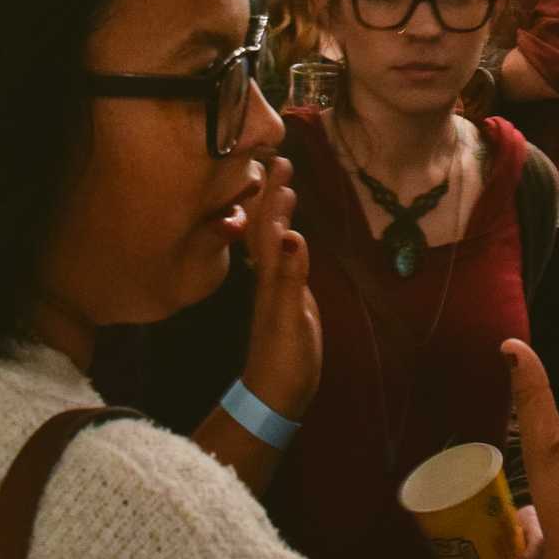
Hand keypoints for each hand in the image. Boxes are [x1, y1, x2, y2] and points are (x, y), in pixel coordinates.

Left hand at [238, 156, 319, 422]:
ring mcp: (274, 287)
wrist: (273, 396)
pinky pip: (280, 258)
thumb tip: (292, 234)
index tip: (278, 163)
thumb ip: (290, 278)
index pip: (268, 226)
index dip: (272, 196)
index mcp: (268, 276)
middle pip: (266, 226)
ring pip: (271, 240)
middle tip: (281, 162)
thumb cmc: (283, 360)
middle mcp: (267, 276)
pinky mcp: (284, 299)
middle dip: (272, 194)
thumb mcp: (290, 318)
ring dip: (277, 212)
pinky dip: (283, 238)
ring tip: (285, 187)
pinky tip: (289, 234)